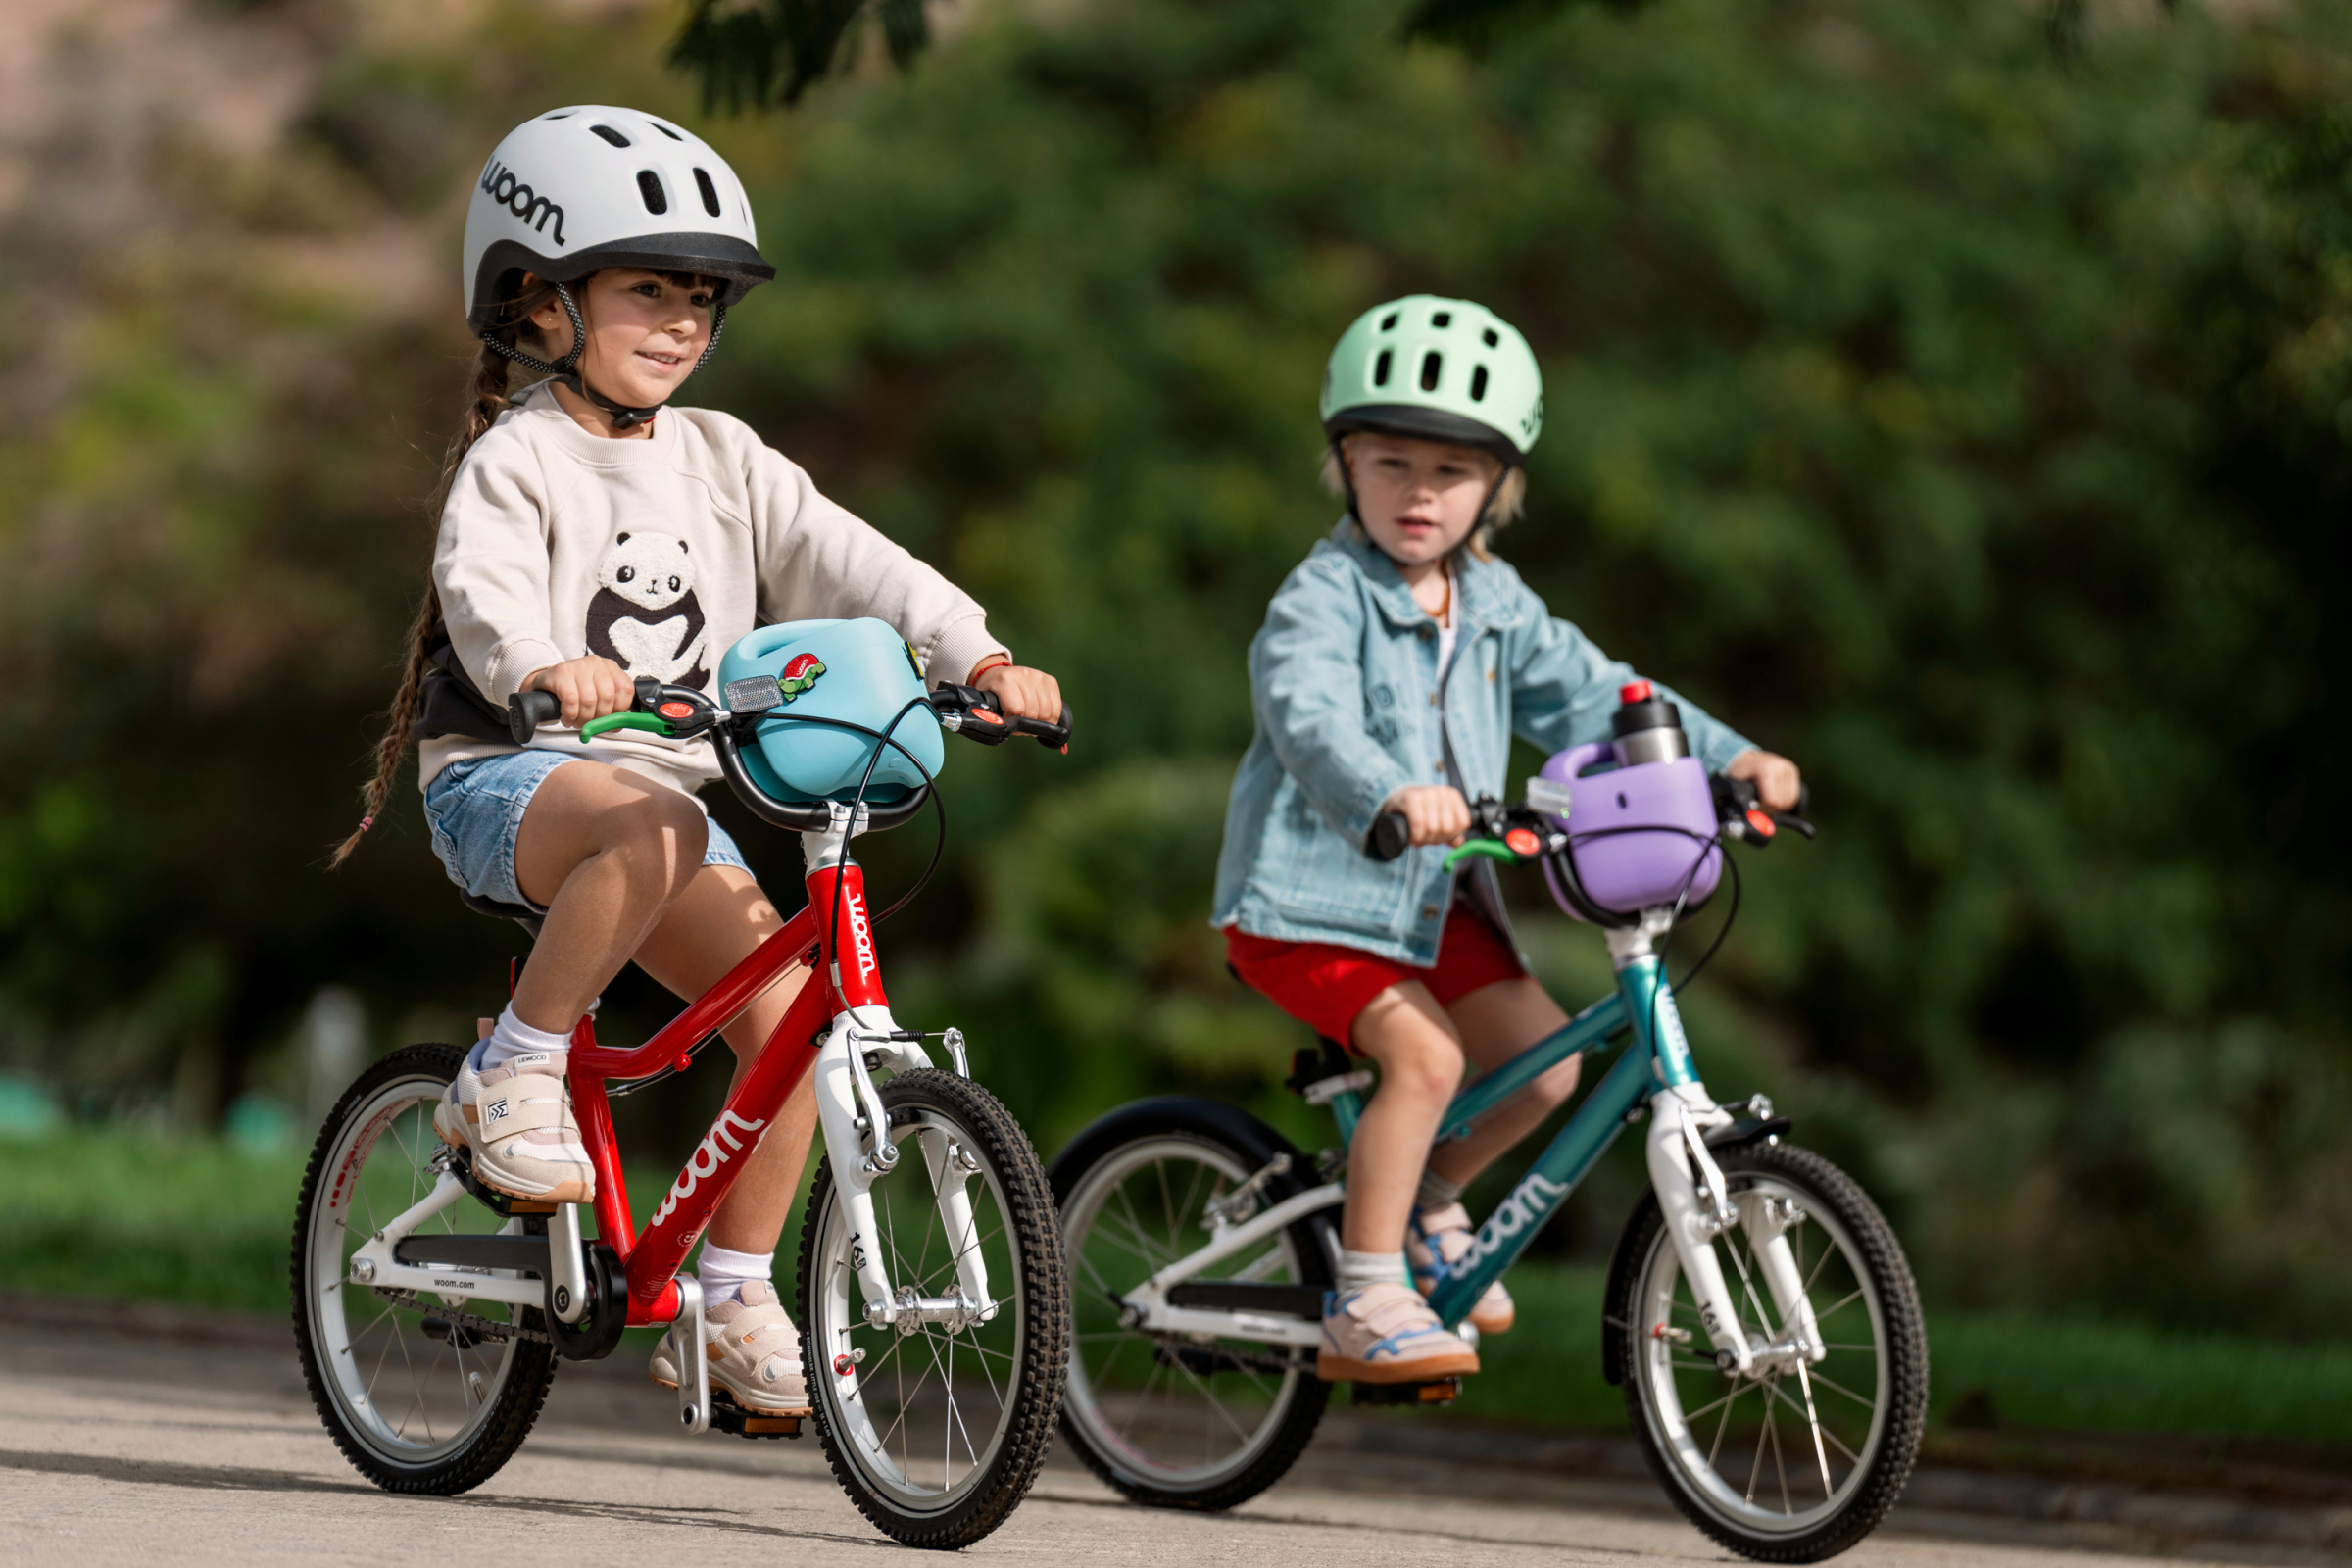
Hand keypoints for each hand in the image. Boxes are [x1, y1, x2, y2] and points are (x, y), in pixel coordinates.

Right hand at [520, 656, 635, 728]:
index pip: (626, 690)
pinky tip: (566, 718)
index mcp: (611, 668)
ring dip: (582, 719)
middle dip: (597, 718)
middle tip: (588, 724)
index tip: (608, 719)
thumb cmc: (574, 691)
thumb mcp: (596, 696)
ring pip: (589, 700)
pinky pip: (571, 700)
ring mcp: (579, 665)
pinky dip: (570, 715)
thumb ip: (610, 708)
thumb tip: (617, 726)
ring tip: (576, 722)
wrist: (546, 683)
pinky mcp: (561, 672)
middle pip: (607, 697)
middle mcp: (597, 663)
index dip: (618, 710)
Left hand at [972, 661, 1062, 723]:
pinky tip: (1041, 718)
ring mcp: (1039, 676)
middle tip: (1020, 724)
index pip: (1016, 709)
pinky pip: (1056, 707)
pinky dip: (1051, 718)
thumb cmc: (992, 692)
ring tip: (1029, 720)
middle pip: (1033, 712)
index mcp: (1005, 680)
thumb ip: (994, 716)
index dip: (1013, 721)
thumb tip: (1008, 730)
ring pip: (1046, 712)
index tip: (1008, 721)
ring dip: (1039, 723)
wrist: (998, 674)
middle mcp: (1024, 675)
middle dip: (1027, 724)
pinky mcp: (1050, 680)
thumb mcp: (987, 703)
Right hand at [1381, 784, 1472, 847]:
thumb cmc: (1420, 812)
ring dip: (1423, 839)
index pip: (1463, 823)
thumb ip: (1452, 832)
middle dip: (1435, 838)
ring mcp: (1426, 793)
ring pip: (1433, 828)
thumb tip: (1458, 842)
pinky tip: (1412, 836)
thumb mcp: (1438, 819)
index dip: (1451, 835)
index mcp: (1453, 795)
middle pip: (1447, 828)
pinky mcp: (1411, 797)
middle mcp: (1441, 792)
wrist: (1396, 800)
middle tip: (1425, 836)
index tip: (1439, 834)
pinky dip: (1415, 835)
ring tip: (1417, 835)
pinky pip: (1419, 824)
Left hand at [1726, 749, 1801, 813]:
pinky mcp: (1793, 770)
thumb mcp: (1735, 784)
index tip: (1754, 808)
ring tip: (1766, 802)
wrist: (1746, 759)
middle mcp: (1780, 766)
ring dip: (1778, 806)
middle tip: (1759, 806)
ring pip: (1789, 800)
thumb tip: (1754, 817)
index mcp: (1766, 769)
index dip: (1763, 809)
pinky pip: (1794, 795)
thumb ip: (1744, 799)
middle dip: (1770, 808)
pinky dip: (1785, 801)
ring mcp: (1788, 768)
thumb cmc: (1739, 773)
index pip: (1771, 800)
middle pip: (1781, 802)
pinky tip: (1774, 799)